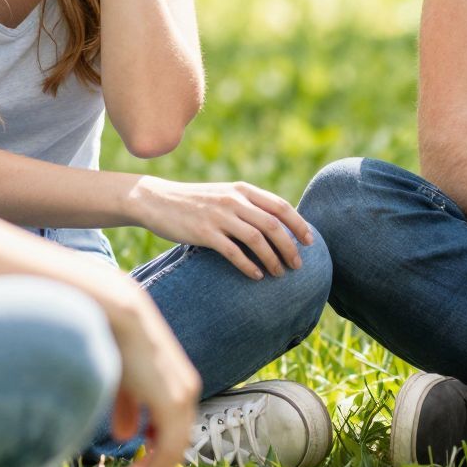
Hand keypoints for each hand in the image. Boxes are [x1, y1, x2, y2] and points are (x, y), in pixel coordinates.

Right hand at [100, 288, 199, 466]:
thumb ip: (128, 406)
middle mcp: (186, 392)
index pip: (170, 431)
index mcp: (175, 385)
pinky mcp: (173, 405)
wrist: (116, 314)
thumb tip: (128, 435)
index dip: (152, 457)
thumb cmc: (115, 339)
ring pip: (173, 452)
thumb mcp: (122, 380)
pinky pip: (168, 450)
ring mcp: (182, 399)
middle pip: (174, 444)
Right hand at [130, 176, 315, 278]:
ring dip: (272, 259)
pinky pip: (233, 252)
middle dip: (290, 247)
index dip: (298, 224)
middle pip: (273, 225)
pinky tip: (256, 276)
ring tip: (279, 273)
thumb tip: (277, 224)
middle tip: (297, 265)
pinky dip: (248, 266)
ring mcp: (219, 216)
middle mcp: (234, 201)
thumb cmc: (194, 201)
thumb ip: (248, 204)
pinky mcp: (204, 233)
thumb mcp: (224, 195)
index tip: (309, 241)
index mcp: (242, 190)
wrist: (156, 200)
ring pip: (257, 240)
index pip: (280, 206)